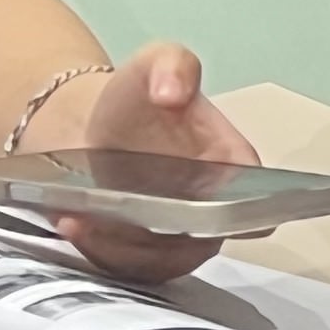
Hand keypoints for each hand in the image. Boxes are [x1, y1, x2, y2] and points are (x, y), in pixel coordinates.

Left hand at [50, 43, 256, 281]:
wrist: (89, 126)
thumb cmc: (134, 99)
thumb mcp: (156, 61)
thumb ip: (174, 64)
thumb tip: (173, 91)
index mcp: (234, 168)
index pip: (257, 203)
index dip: (239, 215)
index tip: (202, 210)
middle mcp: (213, 210)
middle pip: (205, 240)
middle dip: (165, 235)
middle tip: (122, 214)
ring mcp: (177, 237)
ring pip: (166, 260)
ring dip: (124, 248)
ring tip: (82, 218)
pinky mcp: (140, 254)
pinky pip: (131, 267)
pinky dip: (101, 253)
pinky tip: (72, 223)